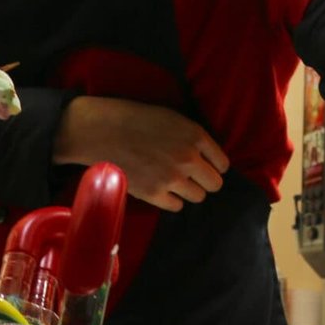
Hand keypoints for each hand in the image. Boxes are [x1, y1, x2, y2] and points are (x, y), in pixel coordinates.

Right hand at [53, 96, 229, 211]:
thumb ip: (193, 137)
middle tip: (192, 177)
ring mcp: (172, 177)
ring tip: (174, 181)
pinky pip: (176, 206)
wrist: (101, 131)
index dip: (215, 166)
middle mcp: (188, 157)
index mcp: (195, 135)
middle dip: (205, 181)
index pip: (223, 164)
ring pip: (198, 197)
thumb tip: (207, 157)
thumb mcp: (173, 118)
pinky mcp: (154, 193)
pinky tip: (162, 189)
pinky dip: (171, 200)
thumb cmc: (136, 119)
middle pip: (215, 184)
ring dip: (189, 191)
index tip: (205, 166)